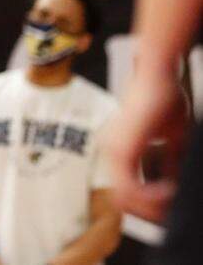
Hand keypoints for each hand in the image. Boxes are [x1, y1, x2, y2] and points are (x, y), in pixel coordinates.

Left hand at [106, 66, 188, 221]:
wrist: (158, 74)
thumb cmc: (164, 99)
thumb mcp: (172, 139)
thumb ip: (169, 164)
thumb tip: (175, 189)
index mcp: (121, 151)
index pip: (126, 194)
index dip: (149, 208)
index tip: (170, 206)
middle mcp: (112, 152)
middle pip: (124, 202)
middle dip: (151, 212)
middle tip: (172, 208)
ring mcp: (114, 150)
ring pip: (125, 199)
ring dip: (152, 205)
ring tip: (173, 197)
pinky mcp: (123, 147)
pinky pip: (130, 187)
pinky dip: (151, 196)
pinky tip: (169, 190)